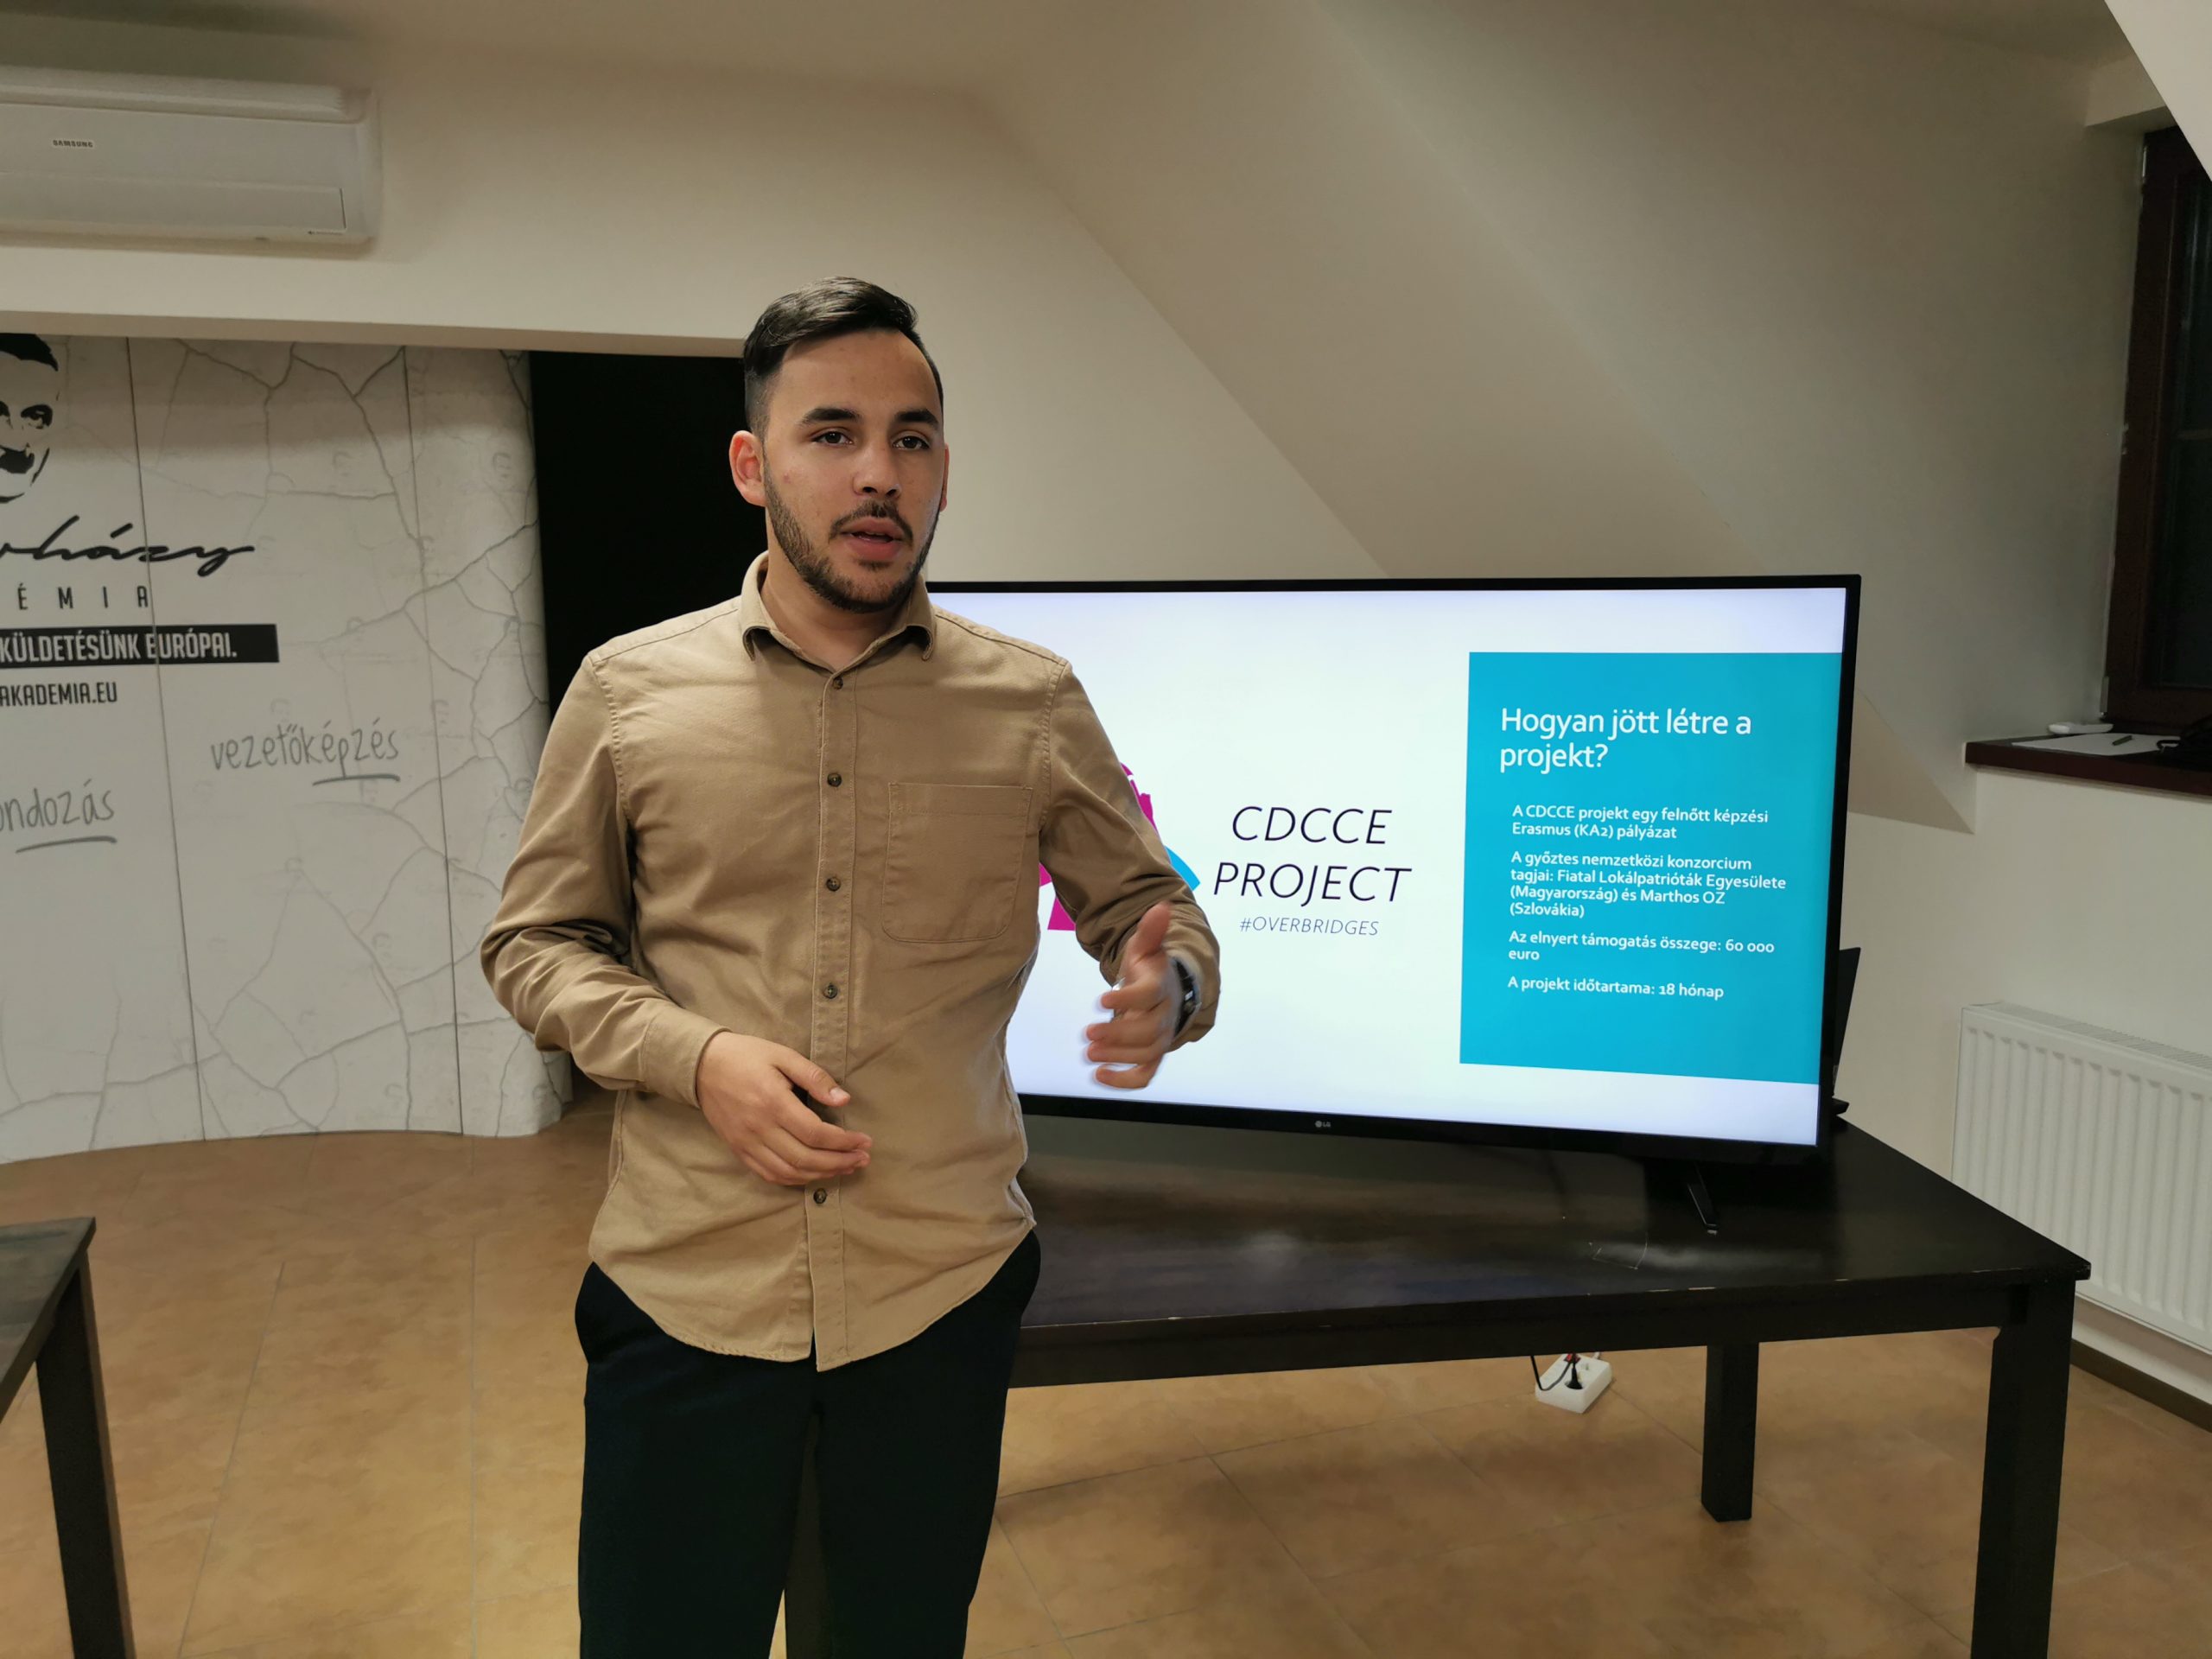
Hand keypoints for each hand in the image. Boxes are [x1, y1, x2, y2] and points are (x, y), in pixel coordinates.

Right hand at [694, 1032, 870, 1187]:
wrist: (702, 1065)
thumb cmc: (747, 1056)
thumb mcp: (783, 1055)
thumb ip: (815, 1077)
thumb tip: (844, 1100)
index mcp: (773, 1102)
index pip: (816, 1134)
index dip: (844, 1142)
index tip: (865, 1141)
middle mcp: (759, 1128)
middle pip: (805, 1158)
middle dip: (839, 1163)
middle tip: (862, 1159)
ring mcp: (746, 1143)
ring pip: (789, 1172)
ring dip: (821, 1175)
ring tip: (845, 1168)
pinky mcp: (738, 1150)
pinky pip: (769, 1174)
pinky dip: (795, 1179)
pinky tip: (814, 1174)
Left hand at [1083, 900, 1179, 1090]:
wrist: (1166, 992)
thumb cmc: (1149, 969)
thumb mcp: (1146, 947)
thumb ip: (1150, 931)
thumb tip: (1161, 906)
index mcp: (1160, 987)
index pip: (1149, 995)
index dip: (1127, 999)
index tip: (1101, 999)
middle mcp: (1164, 1016)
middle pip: (1148, 1031)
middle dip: (1118, 1034)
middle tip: (1088, 1033)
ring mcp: (1160, 1038)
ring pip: (1147, 1055)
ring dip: (1118, 1056)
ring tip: (1089, 1052)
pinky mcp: (1153, 1056)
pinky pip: (1146, 1075)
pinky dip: (1125, 1081)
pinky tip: (1099, 1075)